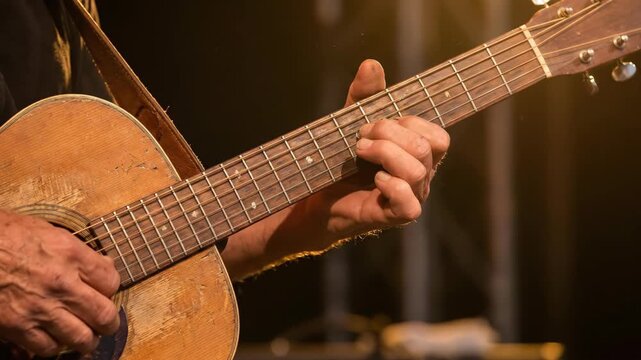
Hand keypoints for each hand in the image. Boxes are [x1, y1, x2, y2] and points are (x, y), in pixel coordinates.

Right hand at [0, 210, 120, 355]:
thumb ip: (79, 252)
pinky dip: (54, 347)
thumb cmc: (6, 235)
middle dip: (109, 323)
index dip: (111, 288)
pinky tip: (54, 338)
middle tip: (106, 324)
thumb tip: (103, 265)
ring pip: (81, 338)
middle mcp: (61, 284)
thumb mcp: (49, 232)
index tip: (106, 291)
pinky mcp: (18, 326)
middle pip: (104, 315)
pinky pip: (47, 348)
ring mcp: (40, 307)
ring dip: (87, 340)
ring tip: (86, 337)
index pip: (111, 281)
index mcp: (72, 255)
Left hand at [303, 59, 449, 246]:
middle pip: (426, 148)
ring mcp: (410, 197)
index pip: (438, 136)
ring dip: (384, 154)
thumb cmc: (342, 160)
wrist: (317, 195)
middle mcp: (421, 177)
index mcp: (419, 155)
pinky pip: (409, 204)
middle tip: (360, 137)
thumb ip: (365, 95)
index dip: (410, 123)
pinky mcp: (394, 217)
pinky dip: (391, 185)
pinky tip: (374, 179)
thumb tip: (371, 64)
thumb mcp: (351, 120)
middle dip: (389, 133)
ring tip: (360, 152)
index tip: (374, 121)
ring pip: (417, 171)